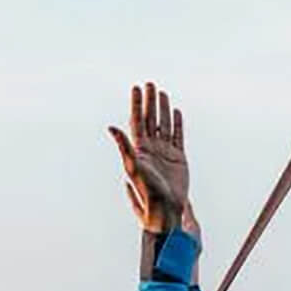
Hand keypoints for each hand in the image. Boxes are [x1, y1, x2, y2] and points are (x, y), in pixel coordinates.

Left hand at [109, 82, 190, 234]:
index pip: (137, 121)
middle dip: (150, 101)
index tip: (136, 88)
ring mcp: (166, 151)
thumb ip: (123, 145)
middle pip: (151, 118)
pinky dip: (177, 123)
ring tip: (162, 93)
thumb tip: (111, 127)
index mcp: (139, 148)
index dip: (136, 104)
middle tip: (149, 84)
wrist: (166, 206)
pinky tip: (176, 112)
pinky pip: (178, 136)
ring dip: (163, 108)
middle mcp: (152, 147)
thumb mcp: (132, 166)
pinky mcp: (179, 158)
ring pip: (164, 124)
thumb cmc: (147, 189)